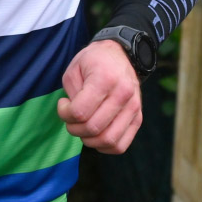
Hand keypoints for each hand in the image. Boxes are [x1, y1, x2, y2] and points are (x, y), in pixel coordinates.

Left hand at [57, 40, 141, 154]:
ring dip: (88, 140)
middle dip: (74, 128)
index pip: (80, 111)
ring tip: (82, 126)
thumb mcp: (73, 69)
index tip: (63, 104)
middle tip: (70, 117)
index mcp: (105, 78)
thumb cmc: (92, 61)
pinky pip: (120, 145)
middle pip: (93, 128)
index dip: (64, 113)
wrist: (120, 54)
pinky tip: (95, 135)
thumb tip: (74, 117)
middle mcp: (123, 94)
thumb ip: (71, 94)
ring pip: (108, 141)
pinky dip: (104, 146)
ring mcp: (134, 108)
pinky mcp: (138, 118)